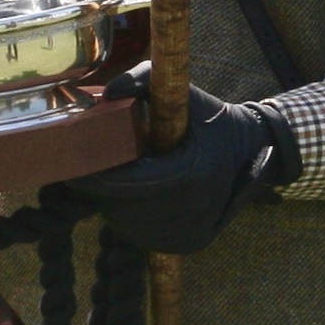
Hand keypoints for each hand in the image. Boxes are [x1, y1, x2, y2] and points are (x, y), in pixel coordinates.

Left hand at [47, 74, 300, 255]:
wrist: (251, 151)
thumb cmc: (211, 119)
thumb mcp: (184, 93)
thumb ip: (142, 80)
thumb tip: (105, 94)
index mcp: (191, 173)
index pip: (126, 183)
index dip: (95, 177)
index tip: (74, 166)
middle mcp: (193, 209)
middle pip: (123, 208)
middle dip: (101, 191)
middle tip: (90, 171)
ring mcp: (192, 231)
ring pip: (128, 226)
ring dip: (113, 206)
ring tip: (114, 182)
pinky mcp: (190, 244)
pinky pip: (143, 238)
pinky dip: (130, 221)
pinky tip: (132, 200)